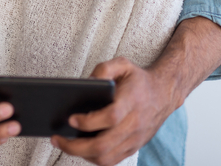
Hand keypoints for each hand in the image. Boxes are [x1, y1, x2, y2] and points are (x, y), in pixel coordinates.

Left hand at [51, 57, 173, 165]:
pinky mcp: (133, 148)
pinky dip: (93, 158)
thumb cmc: (138, 80)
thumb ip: (104, 69)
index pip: (110, 117)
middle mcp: (134, 124)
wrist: (164, 94)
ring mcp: (135, 139)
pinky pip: (111, 161)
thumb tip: (87, 83)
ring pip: (106, 158)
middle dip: (76, 146)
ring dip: (81, 154)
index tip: (70, 118)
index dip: (89, 122)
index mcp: (131, 101)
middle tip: (57, 139)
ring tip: (65, 144)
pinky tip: (80, 149)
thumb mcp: (123, 64)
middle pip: (104, 144)